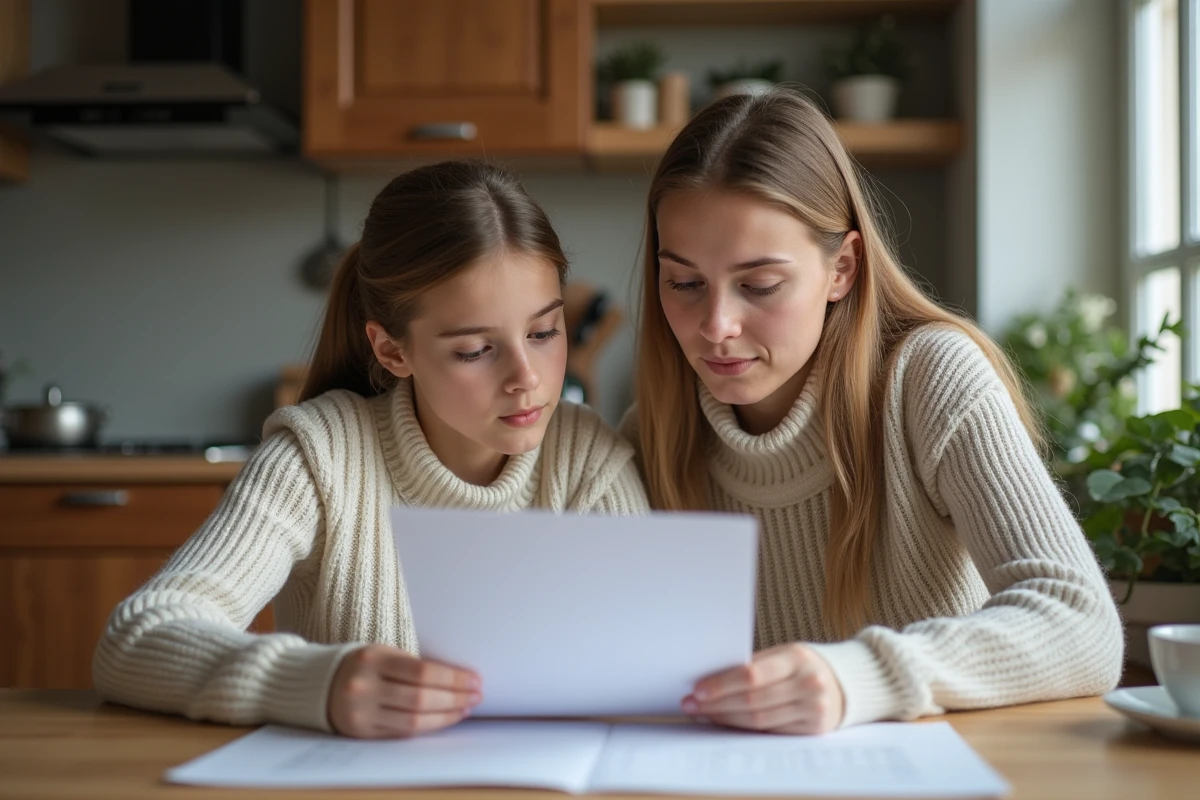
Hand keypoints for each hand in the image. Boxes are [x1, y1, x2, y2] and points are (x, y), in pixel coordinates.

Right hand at [327, 644, 481, 737]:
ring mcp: (362, 712)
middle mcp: (365, 687)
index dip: (453, 678)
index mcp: (372, 659)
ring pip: (414, 720)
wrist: (318, 684)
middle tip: (476, 695)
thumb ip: (413, 665)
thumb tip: (457, 678)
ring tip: (465, 708)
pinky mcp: (362, 732)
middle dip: (454, 698)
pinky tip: (444, 719)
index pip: (423, 672)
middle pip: (421, 698)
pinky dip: (428, 726)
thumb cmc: (361, 665)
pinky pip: (403, 732)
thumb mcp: (382, 653)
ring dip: (446, 715)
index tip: (474, 679)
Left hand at [681, 643, 843, 733]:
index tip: (697, 690)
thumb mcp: (784, 654)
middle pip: (752, 700)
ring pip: (759, 720)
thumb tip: (711, 678)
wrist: (845, 683)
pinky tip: (727, 722)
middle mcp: (809, 684)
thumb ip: (754, 665)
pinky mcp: (814, 730)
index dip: (722, 684)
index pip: (752, 674)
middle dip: (717, 704)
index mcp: (797, 658)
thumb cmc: (803, 665)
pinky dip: (745, 728)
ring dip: (726, 718)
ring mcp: (814, 709)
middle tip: (691, 705)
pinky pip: (771, 731)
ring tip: (703, 714)